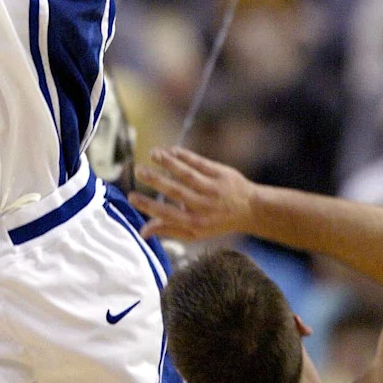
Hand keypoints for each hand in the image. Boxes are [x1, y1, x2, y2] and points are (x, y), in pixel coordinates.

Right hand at [129, 147, 256, 241]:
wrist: (251, 209)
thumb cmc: (217, 221)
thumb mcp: (195, 232)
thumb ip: (168, 230)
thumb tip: (142, 231)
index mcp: (196, 223)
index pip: (167, 214)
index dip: (148, 206)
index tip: (131, 197)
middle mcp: (204, 206)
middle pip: (176, 191)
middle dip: (155, 181)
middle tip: (138, 170)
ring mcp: (214, 189)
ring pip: (188, 174)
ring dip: (169, 163)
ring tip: (153, 154)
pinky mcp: (222, 174)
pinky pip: (200, 163)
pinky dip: (185, 156)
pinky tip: (171, 150)